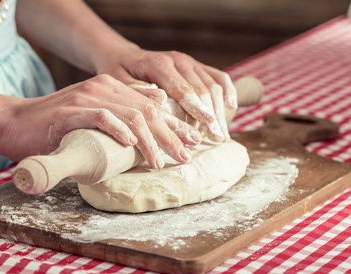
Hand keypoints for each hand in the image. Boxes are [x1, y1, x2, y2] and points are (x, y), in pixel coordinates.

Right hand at [5, 75, 200, 167]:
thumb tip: (153, 112)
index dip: (175, 124)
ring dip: (150, 140)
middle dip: (171, 134)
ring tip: (163, 161)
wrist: (13, 123)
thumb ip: (120, 113)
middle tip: (186, 155)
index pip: (152, 105)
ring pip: (131, 115)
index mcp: (112, 88)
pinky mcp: (70, 111)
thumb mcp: (93, 118)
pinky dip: (118, 129)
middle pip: (147, 110)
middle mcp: (102, 88)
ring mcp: (86, 97)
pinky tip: (131, 144)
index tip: (192, 142)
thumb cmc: (55, 128)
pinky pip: (102, 116)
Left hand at [96, 46, 237, 141]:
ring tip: (222, 134)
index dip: (198, 109)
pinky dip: (227, 90)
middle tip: (218, 139)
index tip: (209, 126)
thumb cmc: (120, 74)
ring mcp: (189, 61)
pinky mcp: (196, 65)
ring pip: (213, 85)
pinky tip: (231, 107)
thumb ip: (137, 92)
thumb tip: (160, 102)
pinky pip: (218, 76)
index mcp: (159, 64)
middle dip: (212, 116)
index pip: (183, 89)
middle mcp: (178, 59)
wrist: (125, 57)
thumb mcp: (119, 83)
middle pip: (202, 89)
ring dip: (220, 110)